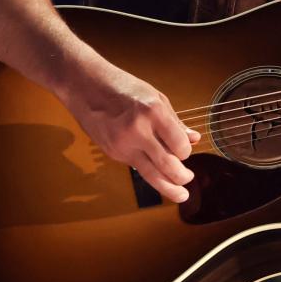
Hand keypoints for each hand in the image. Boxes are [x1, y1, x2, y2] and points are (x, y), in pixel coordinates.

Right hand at [66, 65, 201, 202]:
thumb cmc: (123, 87)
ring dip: (169, 188)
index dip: (186, 152)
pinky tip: (156, 172)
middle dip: (182, 177)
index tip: (185, 150)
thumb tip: (194, 139)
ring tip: (181, 195)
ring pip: (151, 175)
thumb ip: (175, 122)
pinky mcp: (113, 153)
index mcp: (154, 112)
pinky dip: (149, 172)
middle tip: (188, 179)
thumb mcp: (156, 98)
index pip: (179, 145)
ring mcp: (123, 144)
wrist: (86, 87)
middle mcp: (138, 130)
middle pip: (167, 166)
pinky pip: (137, 167)